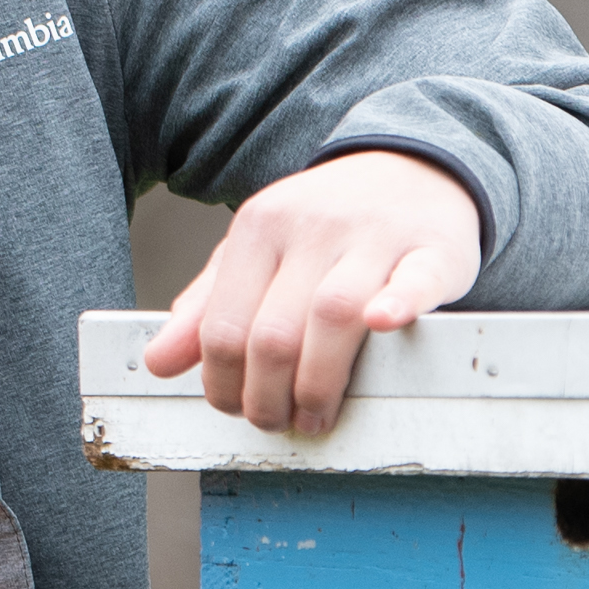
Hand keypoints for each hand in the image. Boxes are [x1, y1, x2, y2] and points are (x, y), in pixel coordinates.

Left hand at [140, 149, 484, 440]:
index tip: (237, 408)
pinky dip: (398, 304)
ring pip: (333, 313)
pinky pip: (414, 278)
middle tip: (277, 422)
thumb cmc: (325, 225)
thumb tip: (156, 363)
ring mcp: (374, 235)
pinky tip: (382, 324)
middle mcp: (312, 227)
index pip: (223, 325)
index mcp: (260, 227)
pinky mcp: (432, 248)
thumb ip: (209, 305)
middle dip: (267, 396)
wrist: (412, 166)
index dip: (223, 383)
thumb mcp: (257, 250)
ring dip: (318, 382)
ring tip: (315, 415)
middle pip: (273, 333)